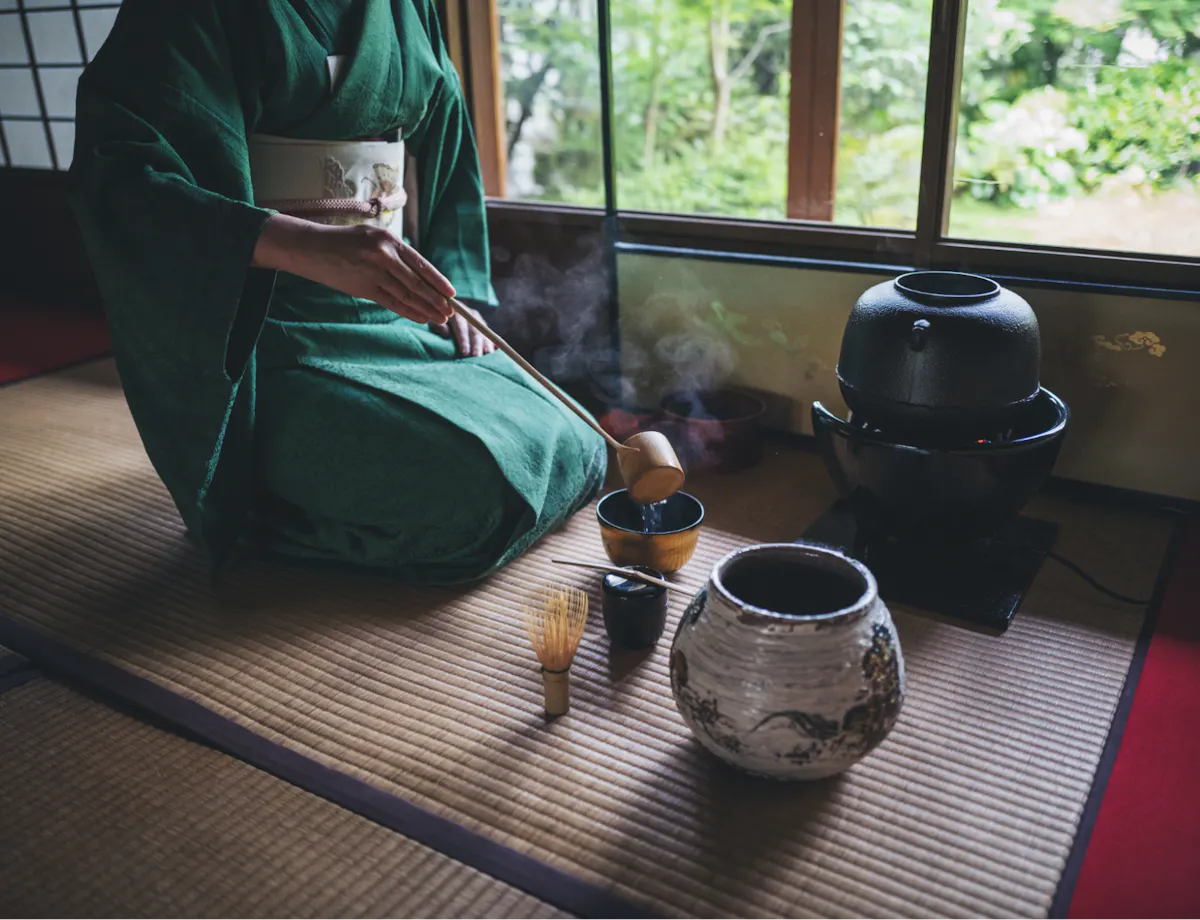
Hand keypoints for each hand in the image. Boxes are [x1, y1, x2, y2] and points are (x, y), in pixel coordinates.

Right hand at [252, 214, 453, 323]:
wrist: (312, 248)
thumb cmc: (346, 243)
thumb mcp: (373, 238)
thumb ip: (395, 255)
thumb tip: (421, 279)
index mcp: (389, 240)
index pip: (421, 264)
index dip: (438, 281)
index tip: (452, 294)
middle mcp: (383, 255)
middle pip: (416, 283)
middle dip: (436, 299)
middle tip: (451, 312)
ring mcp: (373, 273)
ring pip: (406, 295)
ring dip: (425, 309)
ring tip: (440, 319)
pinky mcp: (363, 288)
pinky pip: (392, 303)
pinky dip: (409, 312)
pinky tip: (421, 318)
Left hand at [430, 303, 496, 357]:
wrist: (446, 309)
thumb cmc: (438, 321)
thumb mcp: (434, 322)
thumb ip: (439, 327)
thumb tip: (447, 333)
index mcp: (457, 312)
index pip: (461, 328)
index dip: (464, 341)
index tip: (465, 353)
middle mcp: (469, 314)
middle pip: (475, 330)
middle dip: (476, 345)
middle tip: (477, 357)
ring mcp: (478, 318)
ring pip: (484, 332)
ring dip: (486, 344)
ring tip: (487, 355)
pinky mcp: (483, 324)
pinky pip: (489, 333)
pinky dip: (491, 341)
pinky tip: (494, 350)